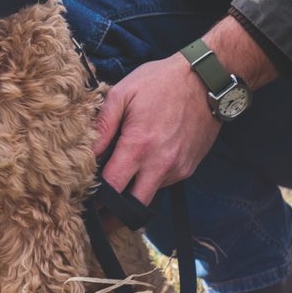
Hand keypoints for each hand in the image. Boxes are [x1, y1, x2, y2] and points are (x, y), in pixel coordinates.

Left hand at [92, 53, 220, 205]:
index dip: (97, 197)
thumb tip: (88, 152)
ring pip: (150, 194)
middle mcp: (161, 164)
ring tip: (119, 176)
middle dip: (115, 212)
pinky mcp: (190, 167)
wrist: (206, 80)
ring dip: (134, 191)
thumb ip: (103, 125)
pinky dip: (150, 178)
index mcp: (139, 146)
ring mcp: (178, 168)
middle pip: (134, 206)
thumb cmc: (160, 82)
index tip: (85, 198)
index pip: (113, 188)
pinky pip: (164, 182)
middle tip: (99, 210)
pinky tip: (142, 162)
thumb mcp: (122, 94)